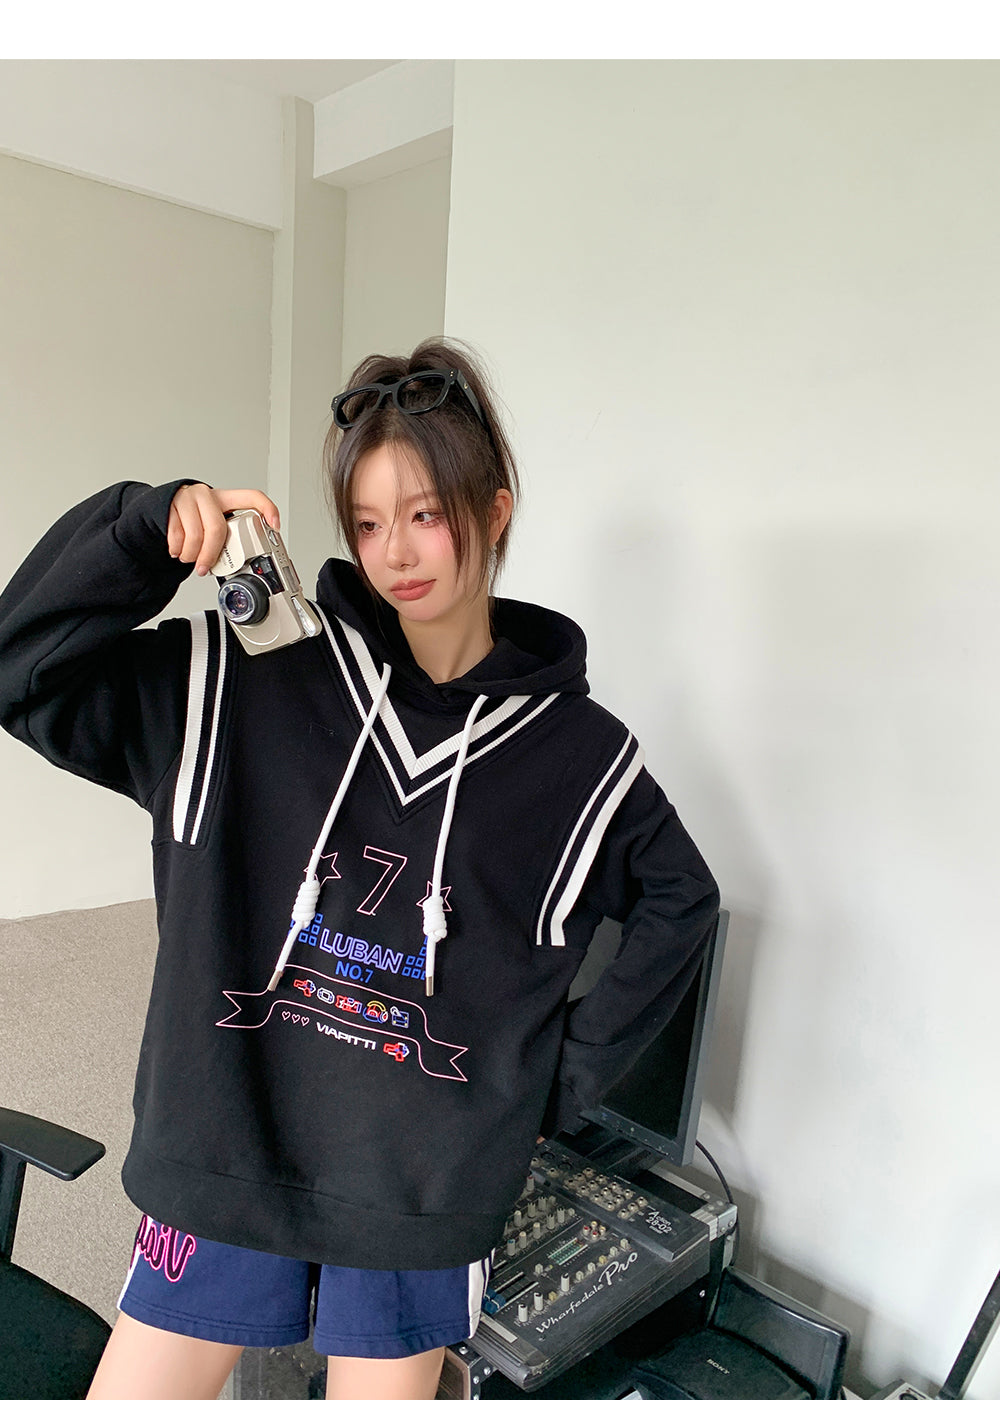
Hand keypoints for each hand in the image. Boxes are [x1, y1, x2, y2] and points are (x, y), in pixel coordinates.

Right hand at [167, 485, 281, 577]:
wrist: (159, 507)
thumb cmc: (193, 518)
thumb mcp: (211, 521)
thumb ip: (225, 534)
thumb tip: (239, 562)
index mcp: (225, 498)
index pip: (252, 497)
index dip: (267, 509)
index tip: (275, 525)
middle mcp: (207, 495)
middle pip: (217, 529)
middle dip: (211, 555)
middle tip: (206, 567)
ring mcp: (188, 498)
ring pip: (195, 536)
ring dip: (192, 556)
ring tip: (191, 559)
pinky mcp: (170, 505)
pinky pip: (176, 535)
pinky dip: (177, 550)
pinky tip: (178, 551)